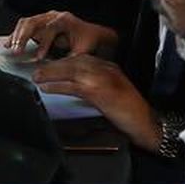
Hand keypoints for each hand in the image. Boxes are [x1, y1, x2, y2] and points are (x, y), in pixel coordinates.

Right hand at [5, 10, 117, 59]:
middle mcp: (53, 16)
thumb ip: (72, 59)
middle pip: (34, 22)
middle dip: (24, 37)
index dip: (44, 43)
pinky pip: (24, 26)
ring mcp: (45, 18)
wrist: (91, 33)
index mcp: (65, 20)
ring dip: (17, 35)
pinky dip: (16, 35)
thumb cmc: (88, 40)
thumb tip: (62, 69)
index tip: (39, 57)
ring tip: (11, 48)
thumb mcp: (83, 50)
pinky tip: (9, 43)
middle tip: (17, 51)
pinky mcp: (39, 23)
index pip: (50, 28)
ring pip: (26, 22)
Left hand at [33, 55, 161, 151]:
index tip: (49, 66)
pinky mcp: (98, 91)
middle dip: (54, 65)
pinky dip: (57, 85)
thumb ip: (95, 87)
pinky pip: (73, 85)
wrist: (147, 124)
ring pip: (71, 70)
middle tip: (37, 70)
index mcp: (110, 68)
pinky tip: (46, 88)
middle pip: (74, 62)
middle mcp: (106, 69)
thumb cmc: (131, 114)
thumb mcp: (113, 94)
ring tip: (37, 78)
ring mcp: (102, 78)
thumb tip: (74, 87)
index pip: (82, 59)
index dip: (63, 62)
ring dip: (51, 73)